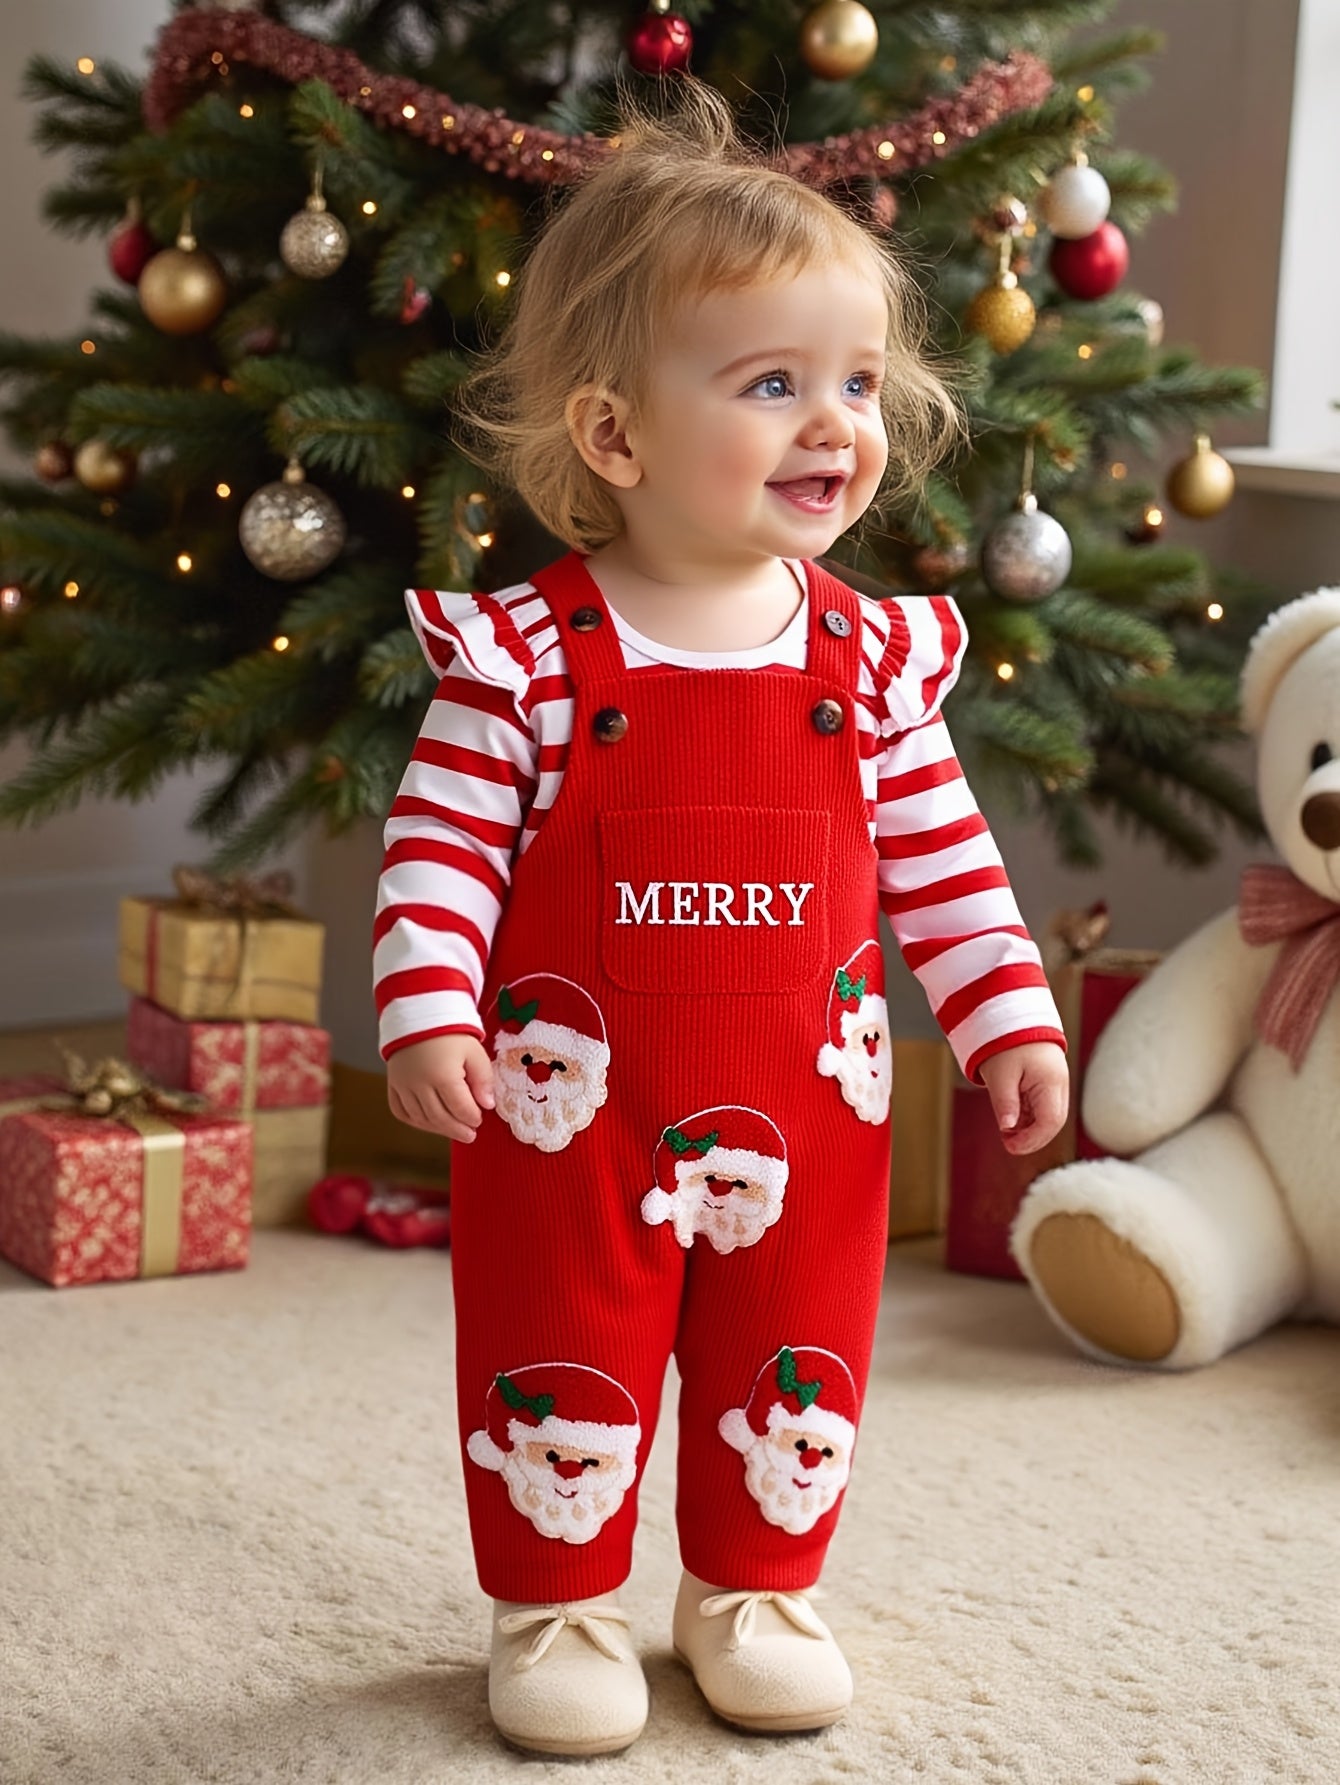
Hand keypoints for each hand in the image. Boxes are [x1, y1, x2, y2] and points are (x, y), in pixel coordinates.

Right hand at [387, 1033, 495, 1143]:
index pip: (460, 1108)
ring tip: (453, 1130)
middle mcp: (419, 1084)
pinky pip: (401, 1112)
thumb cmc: (450, 1032)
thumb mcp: (474, 1051)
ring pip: (420, 1119)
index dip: (472, 1118)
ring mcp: (403, 1086)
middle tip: (470, 1135)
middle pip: (440, 1118)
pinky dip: (416, 1122)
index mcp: (442, 1075)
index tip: (480, 1120)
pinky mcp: (393, 1085)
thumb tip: (488, 1105)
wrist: (419, 1016)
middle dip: (457, 1130)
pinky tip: (429, 1123)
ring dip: (439, 1129)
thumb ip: (483, 1079)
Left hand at [978, 1041, 1068, 1155]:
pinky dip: (1029, 1119)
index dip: (1032, 1139)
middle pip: (1054, 1122)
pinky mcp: (1048, 1085)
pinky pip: (1043, 1108)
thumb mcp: (1000, 1075)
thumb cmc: (1005, 1045)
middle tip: (1008, 1144)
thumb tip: (1007, 1129)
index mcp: (1050, 1082)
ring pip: (1049, 1117)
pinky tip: (1012, 1122)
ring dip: (1030, 1129)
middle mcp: (1059, 1085)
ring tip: (1006, 1133)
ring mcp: (1056, 1085)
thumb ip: (1005, 1103)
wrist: (1013, 1020)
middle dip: (1033, 1138)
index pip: (1050, 1121)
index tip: (1010, 1146)